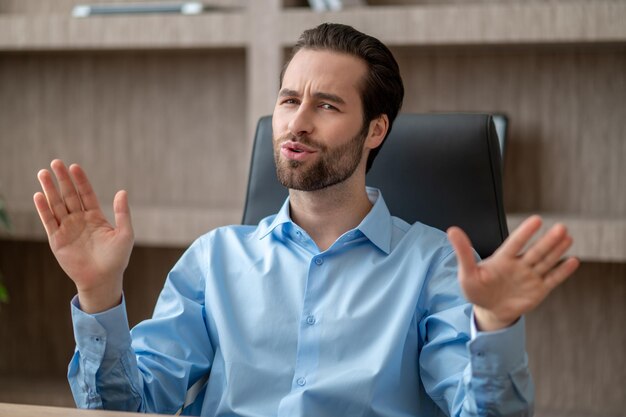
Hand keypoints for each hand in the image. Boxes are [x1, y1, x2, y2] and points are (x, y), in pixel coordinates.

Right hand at [33, 160, 133, 312]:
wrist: (103, 279)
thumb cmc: (117, 258)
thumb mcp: (124, 233)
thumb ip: (122, 213)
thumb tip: (122, 192)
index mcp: (96, 217)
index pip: (86, 194)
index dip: (80, 181)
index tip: (74, 166)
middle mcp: (80, 220)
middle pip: (69, 196)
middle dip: (62, 180)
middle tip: (55, 163)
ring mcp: (67, 229)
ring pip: (57, 205)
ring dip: (50, 190)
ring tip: (43, 173)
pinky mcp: (57, 240)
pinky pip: (49, 221)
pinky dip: (43, 209)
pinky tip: (39, 195)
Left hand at [447, 215, 579, 330]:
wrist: (489, 310)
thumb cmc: (477, 290)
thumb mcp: (467, 272)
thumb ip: (463, 252)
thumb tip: (452, 230)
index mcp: (502, 259)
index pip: (515, 243)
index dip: (525, 232)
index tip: (536, 220)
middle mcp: (519, 265)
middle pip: (536, 251)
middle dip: (548, 241)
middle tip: (561, 227)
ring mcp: (530, 277)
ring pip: (546, 262)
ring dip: (557, 250)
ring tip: (567, 237)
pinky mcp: (538, 290)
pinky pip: (552, 280)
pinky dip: (562, 272)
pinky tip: (573, 261)